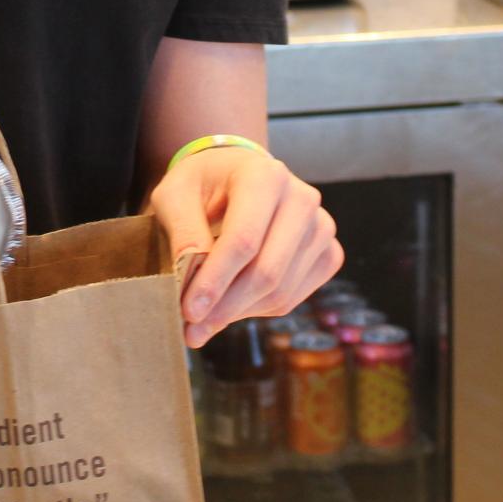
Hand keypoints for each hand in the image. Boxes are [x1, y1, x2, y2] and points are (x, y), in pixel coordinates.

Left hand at [147, 147, 342, 348]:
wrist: (233, 173)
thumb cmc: (201, 185)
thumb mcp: (174, 196)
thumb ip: (182, 234)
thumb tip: (187, 282)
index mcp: (265, 177)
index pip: (243, 240)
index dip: (215, 280)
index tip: (189, 310)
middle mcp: (302, 199)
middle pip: (267, 271)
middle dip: (226, 306)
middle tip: (193, 328)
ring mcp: (321, 227)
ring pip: (281, 291)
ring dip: (239, 313)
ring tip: (205, 319)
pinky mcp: (328, 253)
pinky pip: (294, 297)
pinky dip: (259, 310)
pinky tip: (232, 304)